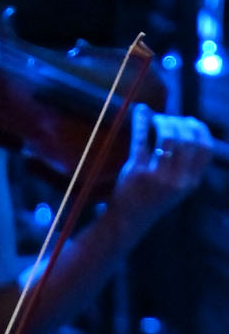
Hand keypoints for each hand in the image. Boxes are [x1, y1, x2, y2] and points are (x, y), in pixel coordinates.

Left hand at [109, 107, 213, 237]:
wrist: (127, 221)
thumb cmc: (152, 198)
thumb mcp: (177, 184)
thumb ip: (185, 161)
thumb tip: (187, 124)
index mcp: (192, 182)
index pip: (205, 148)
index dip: (199, 130)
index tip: (189, 121)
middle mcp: (178, 180)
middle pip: (188, 139)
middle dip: (179, 123)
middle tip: (167, 119)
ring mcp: (158, 176)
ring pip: (168, 137)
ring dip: (163, 121)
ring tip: (156, 120)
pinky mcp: (137, 172)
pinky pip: (142, 138)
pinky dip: (141, 121)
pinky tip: (140, 112)